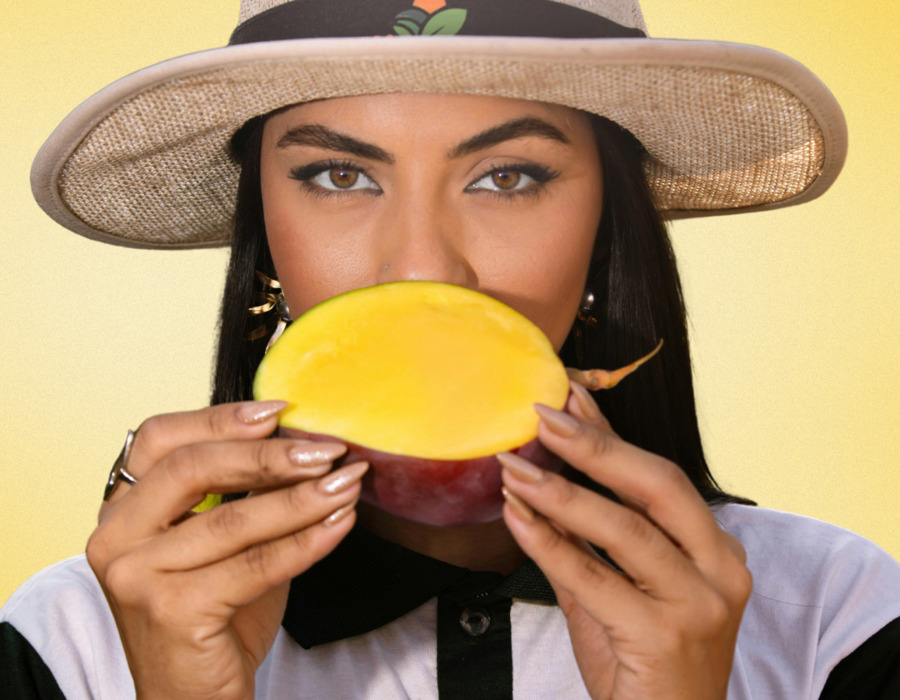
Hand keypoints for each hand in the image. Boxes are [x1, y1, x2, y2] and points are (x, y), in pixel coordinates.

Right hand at [86, 401, 365, 699]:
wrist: (194, 697)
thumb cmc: (214, 613)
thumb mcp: (224, 540)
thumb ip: (245, 492)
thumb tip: (303, 442)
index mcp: (122, 510)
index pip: (160, 439)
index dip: (219, 418)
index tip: (280, 412)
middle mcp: (115, 538)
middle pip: (193, 469)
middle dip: (268, 455)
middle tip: (327, 450)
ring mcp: (136, 576)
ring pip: (233, 520)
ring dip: (303, 498)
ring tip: (347, 483)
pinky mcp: (171, 611)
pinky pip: (256, 564)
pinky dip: (307, 541)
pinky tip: (340, 524)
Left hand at [498, 384, 750, 699]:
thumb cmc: (642, 661)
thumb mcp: (616, 587)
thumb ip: (588, 536)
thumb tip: (546, 473)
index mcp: (715, 551)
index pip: (660, 478)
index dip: (613, 435)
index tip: (571, 399)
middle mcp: (719, 571)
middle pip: (656, 488)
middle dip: (595, 448)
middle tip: (542, 418)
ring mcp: (698, 605)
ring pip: (625, 530)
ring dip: (561, 493)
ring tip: (515, 468)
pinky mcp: (664, 638)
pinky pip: (594, 578)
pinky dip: (549, 543)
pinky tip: (516, 517)